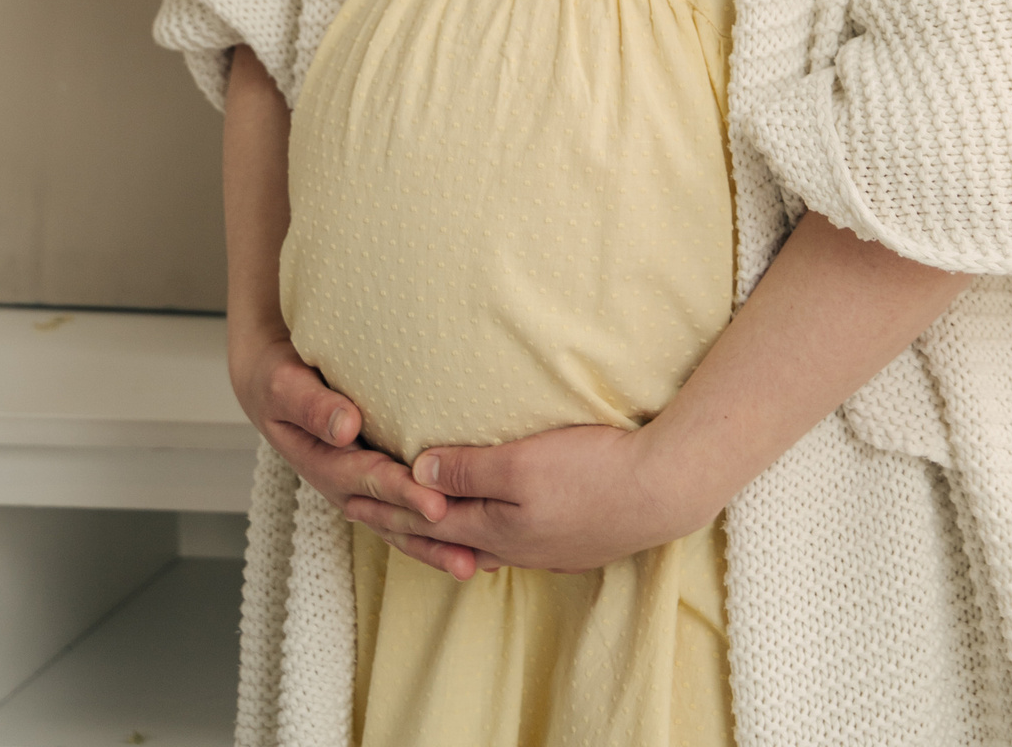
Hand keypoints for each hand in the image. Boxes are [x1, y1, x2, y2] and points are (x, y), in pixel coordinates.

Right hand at [228, 325, 458, 555]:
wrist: (271, 380)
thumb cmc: (279, 377)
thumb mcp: (284, 386)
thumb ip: (312, 407)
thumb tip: (346, 429)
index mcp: (321, 463)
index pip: (368, 481)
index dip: (402, 494)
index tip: (436, 506)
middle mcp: (342, 485)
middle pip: (389, 515)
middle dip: (428, 534)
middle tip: (467, 553)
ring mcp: (358, 488)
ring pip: (398, 525)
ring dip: (433, 546)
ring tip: (471, 567)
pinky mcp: (373, 480)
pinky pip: (402, 511)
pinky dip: (431, 530)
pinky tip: (463, 545)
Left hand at [342, 421, 684, 580]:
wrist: (663, 490)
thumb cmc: (592, 472)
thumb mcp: (520, 463)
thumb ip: (468, 468)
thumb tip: (418, 470)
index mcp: (493, 529)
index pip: (424, 519)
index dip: (385, 504)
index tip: (349, 493)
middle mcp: (513, 547)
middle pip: (446, 535)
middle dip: (403, 521)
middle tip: (367, 509)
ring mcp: (545, 548)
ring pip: (479, 540)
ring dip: (445, 529)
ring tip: (426, 523)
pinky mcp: (572, 539)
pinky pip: (511, 540)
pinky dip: (484, 531)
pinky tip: (493, 529)